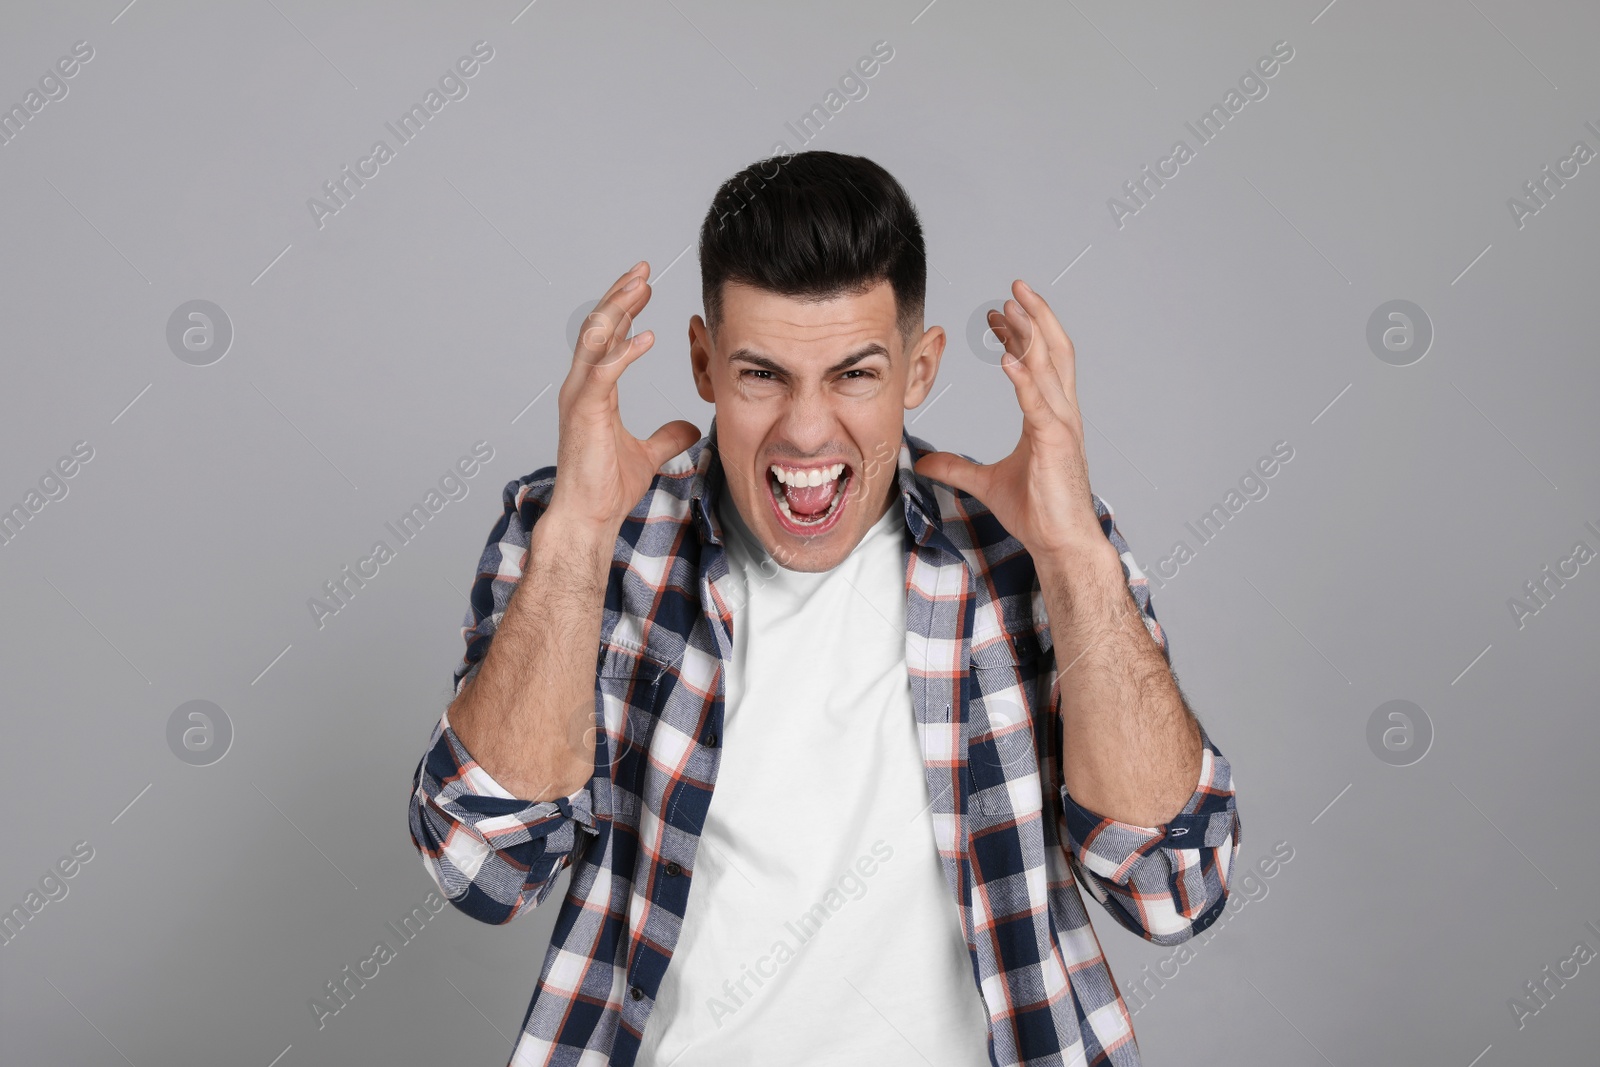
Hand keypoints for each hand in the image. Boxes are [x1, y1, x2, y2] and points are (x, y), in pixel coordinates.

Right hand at [547, 261, 702, 531]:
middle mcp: (581, 387)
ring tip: (639, 285)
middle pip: (598, 328)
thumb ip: (667, 436)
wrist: (589, 517)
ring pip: (594, 340)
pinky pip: (603, 372)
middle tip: (642, 270)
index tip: (644, 285)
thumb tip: (689, 426)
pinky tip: (644, 336)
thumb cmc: (606, 488)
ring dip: (617, 310)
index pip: (607, 338)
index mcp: (594, 391)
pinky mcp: (584, 412)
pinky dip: (623, 352)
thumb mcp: (648, 454)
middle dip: (619, 295)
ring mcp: (579, 397)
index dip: (624, 308)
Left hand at [913, 279, 1106, 560]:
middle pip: (1052, 351)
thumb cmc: (1036, 513)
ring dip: (1031, 332)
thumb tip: (925, 462)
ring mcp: (1061, 425)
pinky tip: (1007, 357)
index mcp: (1050, 417)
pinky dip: (1024, 378)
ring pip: (1049, 365)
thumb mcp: (984, 482)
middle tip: (1013, 288)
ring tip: (1011, 306)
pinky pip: (1039, 403)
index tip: (999, 315)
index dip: (1022, 334)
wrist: (1060, 543)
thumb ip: (956, 467)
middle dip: (1035, 316)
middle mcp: (1061, 413)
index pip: (1039, 362)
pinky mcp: (1055, 443)